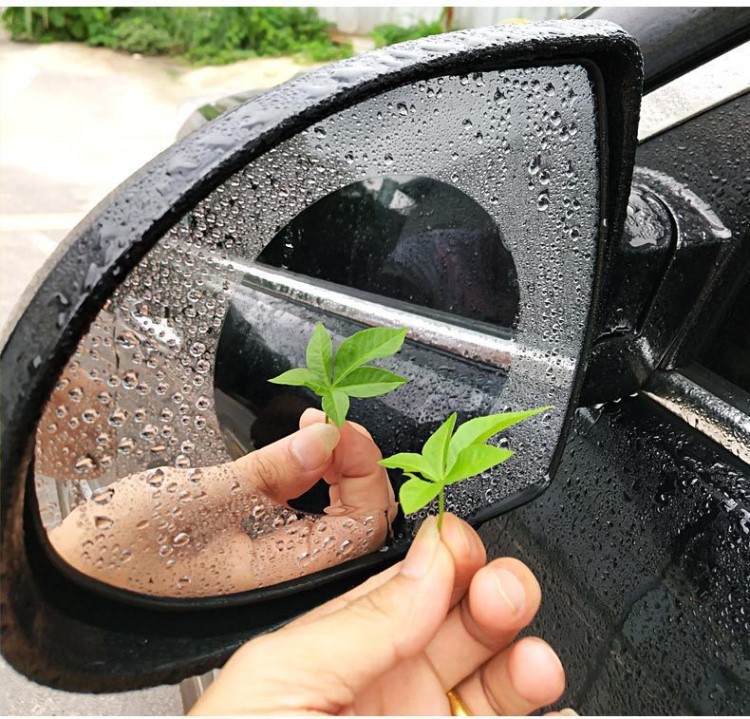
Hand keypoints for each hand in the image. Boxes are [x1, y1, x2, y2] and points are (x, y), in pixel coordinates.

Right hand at [49, 409, 396, 596]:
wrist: (79, 575)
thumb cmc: (123, 554)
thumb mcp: (200, 498)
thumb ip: (271, 470)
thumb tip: (328, 436)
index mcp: (284, 575)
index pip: (362, 526)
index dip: (366, 471)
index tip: (344, 427)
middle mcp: (290, 576)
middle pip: (358, 519)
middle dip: (356, 464)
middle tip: (331, 423)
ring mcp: (277, 561)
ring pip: (337, 513)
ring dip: (337, 466)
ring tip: (317, 427)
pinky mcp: (261, 544)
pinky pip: (309, 510)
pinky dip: (314, 474)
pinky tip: (301, 450)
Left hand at [190, 513, 571, 715]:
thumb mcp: (284, 675)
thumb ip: (362, 619)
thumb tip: (431, 557)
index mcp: (345, 648)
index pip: (414, 584)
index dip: (448, 557)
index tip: (467, 551)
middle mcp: (390, 685)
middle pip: (465, 625)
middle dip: (496, 595)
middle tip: (504, 597)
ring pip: (497, 683)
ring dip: (527, 662)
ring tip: (536, 666)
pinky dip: (548, 718)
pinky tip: (559, 714)